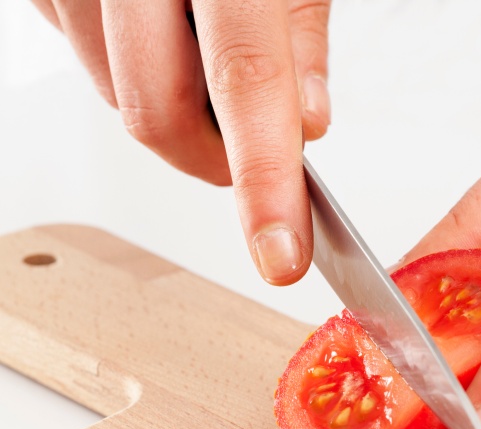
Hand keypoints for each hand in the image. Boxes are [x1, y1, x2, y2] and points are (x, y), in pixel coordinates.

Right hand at [30, 0, 331, 284]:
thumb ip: (300, 34)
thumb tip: (308, 125)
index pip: (244, 81)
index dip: (263, 181)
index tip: (279, 254)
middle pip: (156, 110)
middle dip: (216, 161)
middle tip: (260, 163)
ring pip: (113, 94)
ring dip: (174, 114)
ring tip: (207, 62)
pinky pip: (81, 56)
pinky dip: (131, 68)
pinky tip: (162, 30)